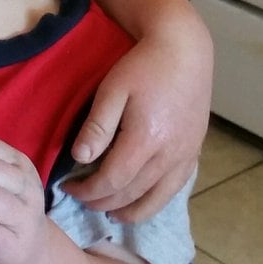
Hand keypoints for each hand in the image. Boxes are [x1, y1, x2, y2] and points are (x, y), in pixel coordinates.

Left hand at [65, 23, 212, 221]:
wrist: (185, 50)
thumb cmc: (144, 66)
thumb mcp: (112, 90)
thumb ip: (97, 126)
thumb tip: (79, 159)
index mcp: (147, 139)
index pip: (112, 180)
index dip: (88, 190)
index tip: (67, 187)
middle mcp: (170, 155)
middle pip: (132, 193)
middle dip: (103, 201)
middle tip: (81, 198)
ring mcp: (186, 155)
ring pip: (157, 198)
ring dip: (131, 211)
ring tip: (109, 213)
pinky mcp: (194, 151)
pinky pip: (175, 188)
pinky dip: (155, 201)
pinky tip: (141, 202)